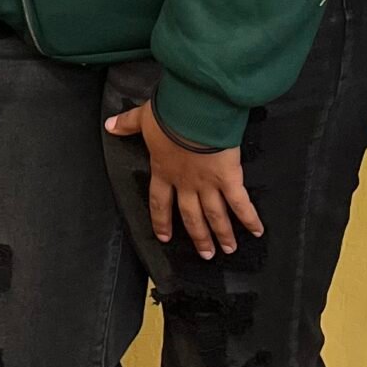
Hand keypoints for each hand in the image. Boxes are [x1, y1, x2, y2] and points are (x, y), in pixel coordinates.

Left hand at [104, 100, 263, 258]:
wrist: (195, 112)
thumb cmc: (170, 114)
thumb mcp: (144, 118)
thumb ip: (127, 124)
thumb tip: (109, 126)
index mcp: (164, 171)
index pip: (159, 202)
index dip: (161, 221)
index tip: (164, 237)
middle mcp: (186, 184)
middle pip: (191, 216)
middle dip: (199, 237)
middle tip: (206, 254)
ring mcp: (209, 184)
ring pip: (215, 215)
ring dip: (222, 234)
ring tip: (228, 249)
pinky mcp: (230, 178)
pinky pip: (241, 203)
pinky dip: (250, 218)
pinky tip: (257, 230)